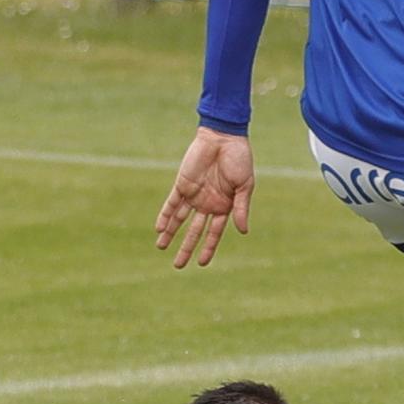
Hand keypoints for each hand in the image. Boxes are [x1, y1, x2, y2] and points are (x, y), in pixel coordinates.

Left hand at [155, 128, 254, 267]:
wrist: (223, 137)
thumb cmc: (239, 159)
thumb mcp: (245, 185)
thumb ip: (242, 208)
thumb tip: (243, 231)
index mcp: (225, 206)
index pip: (214, 233)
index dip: (208, 248)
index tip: (202, 263)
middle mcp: (208, 203)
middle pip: (194, 231)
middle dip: (186, 248)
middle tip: (178, 265)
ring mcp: (194, 195)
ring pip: (180, 220)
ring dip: (171, 233)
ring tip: (161, 247)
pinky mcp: (182, 184)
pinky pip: (171, 203)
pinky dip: (165, 216)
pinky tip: (159, 228)